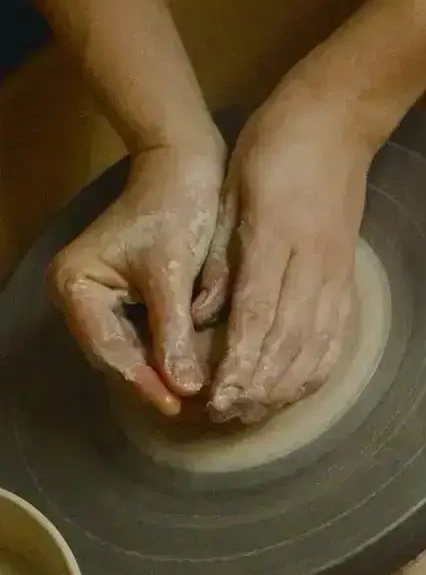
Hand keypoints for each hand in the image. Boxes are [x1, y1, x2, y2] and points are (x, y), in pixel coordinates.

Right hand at [47, 130, 224, 414]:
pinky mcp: (129, 293)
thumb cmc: (175, 208)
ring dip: (166, 371)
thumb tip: (183, 389)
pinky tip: (201, 370)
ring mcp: (102, 296)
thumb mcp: (172, 273)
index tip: (180, 406)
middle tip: (197, 410)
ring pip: (134, 348)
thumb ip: (173, 332)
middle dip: (155, 381)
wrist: (185, 164)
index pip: (109, 350)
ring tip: (203, 399)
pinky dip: (172, 351)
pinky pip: (147, 334)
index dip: (144, 382)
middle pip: (117, 354)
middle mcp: (80, 295)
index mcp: (74, 285)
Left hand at [197, 84, 374, 424]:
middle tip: (228, 416)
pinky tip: (300, 388)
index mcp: (277, 239)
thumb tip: (199, 316)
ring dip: (289, 386)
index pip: (258, 315)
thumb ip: (219, 257)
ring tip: (258, 412)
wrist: (337, 122)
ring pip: (318, 344)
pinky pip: (338, 332)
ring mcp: (337, 271)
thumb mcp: (230, 191)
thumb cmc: (274, 148)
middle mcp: (313, 263)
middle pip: (289, 342)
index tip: (217, 396)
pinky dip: (319, 367)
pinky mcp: (348, 274)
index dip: (239, 363)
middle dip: (260, 386)